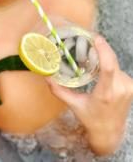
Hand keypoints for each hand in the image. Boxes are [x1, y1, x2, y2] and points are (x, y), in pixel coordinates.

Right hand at [46, 35, 132, 155]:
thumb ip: (59, 91)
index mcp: (105, 93)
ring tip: (93, 56)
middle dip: (102, 48)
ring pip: (115, 63)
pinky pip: (119, 69)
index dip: (104, 50)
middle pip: (112, 61)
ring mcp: (128, 87)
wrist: (110, 132)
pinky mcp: (131, 85)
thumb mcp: (74, 105)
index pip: (108, 68)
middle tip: (91, 39)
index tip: (96, 38)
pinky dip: (110, 65)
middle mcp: (120, 89)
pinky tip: (102, 69)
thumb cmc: (91, 118)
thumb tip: (46, 76)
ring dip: (105, 58)